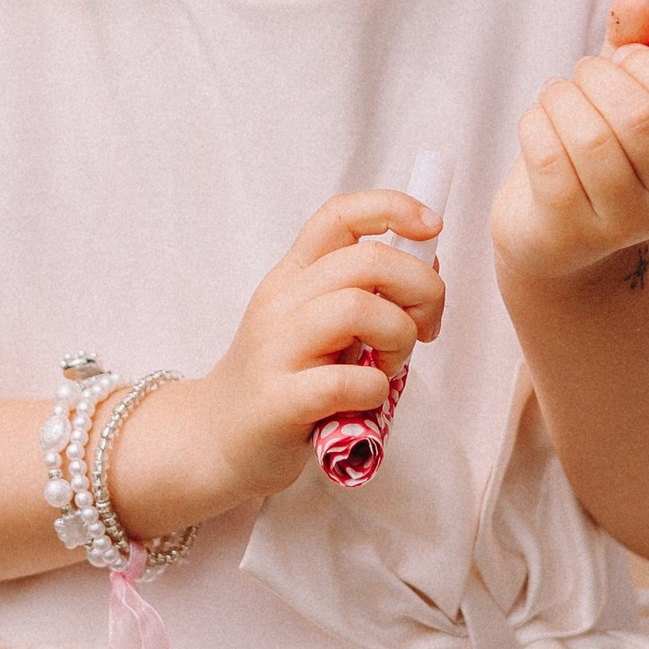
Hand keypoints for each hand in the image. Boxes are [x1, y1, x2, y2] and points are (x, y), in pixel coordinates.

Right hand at [113, 190, 445, 524]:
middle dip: (420, 287)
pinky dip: (374, 388)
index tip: (432, 226)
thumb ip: (364, 294)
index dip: (392, 207)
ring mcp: (276, 350)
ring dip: (397, 336)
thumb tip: (427, 265)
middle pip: (366, 259)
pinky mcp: (279, 402)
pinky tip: (364, 401)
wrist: (215, 441)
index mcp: (293, 277)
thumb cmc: (283, 381)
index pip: (339, 215)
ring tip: (390, 365)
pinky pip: (345, 381)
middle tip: (425, 327)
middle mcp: (281, 303)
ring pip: (357, 308)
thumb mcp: (317, 324)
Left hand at [491, 0, 648, 291]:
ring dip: (561, 97)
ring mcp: (620, 223)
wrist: (558, 240)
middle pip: (639, 119)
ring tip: (556, 95)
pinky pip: (548, 160)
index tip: (626, 60)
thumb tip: (633, 1)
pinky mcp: (568, 233)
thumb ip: (636, 49)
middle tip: (582, 75)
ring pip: (590, 139)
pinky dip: (535, 124)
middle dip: (598, 77)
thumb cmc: (598, 152)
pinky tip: (537, 122)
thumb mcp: (625, 99)